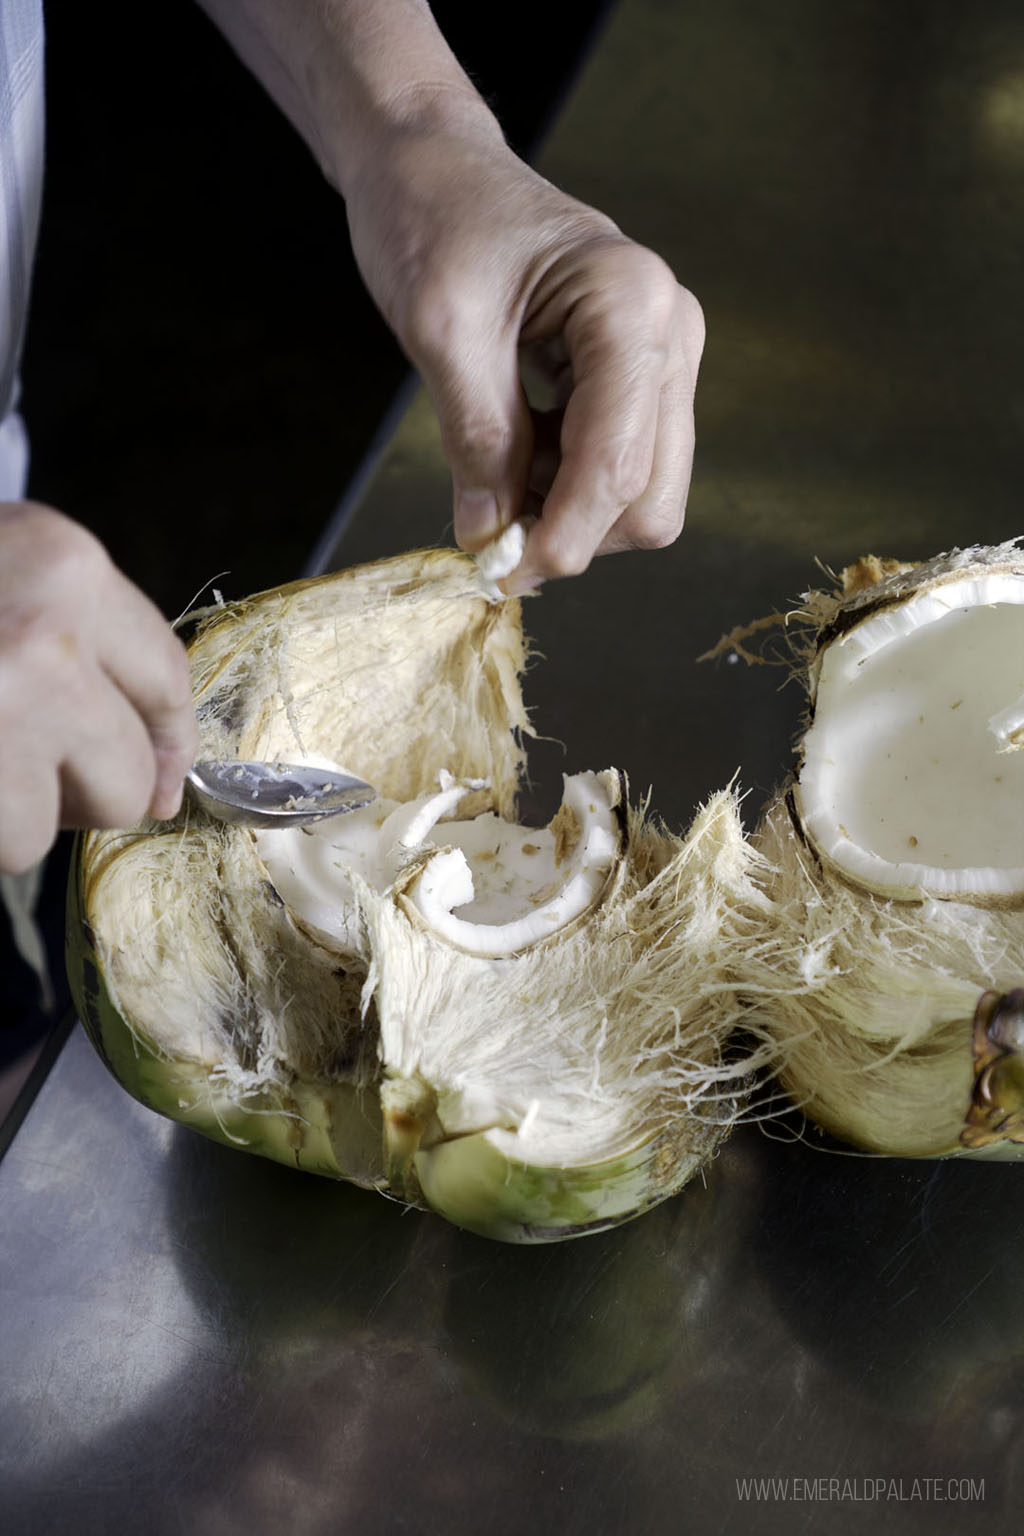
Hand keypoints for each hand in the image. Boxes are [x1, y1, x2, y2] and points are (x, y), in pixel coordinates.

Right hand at [0, 503, 198, 872]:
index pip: (166, 677)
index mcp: (66, 569)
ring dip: (20, 815)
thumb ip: (78, 632)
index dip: (168, 740)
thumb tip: (154, 764)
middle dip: (89, 789)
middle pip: (129, 774)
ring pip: (59, 827)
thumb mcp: (7, 562)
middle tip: (32, 767)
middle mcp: (48, 640)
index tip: (161, 775)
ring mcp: (5, 712)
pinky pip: (4, 844)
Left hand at [344, 119, 704, 589]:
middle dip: (573, 535)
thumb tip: (492, 540)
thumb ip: (476, 439)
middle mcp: (668, 334)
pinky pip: (622, 470)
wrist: (435, 170)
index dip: (563, 537)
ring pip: (644, 496)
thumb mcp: (441, 330)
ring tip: (494, 484)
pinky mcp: (641, 381)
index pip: (618, 464)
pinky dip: (566, 491)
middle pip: (651, 498)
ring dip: (569, 517)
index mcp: (630, 306)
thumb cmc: (433, 219)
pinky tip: (514, 462)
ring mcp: (663, 359)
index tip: (500, 575)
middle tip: (491, 540)